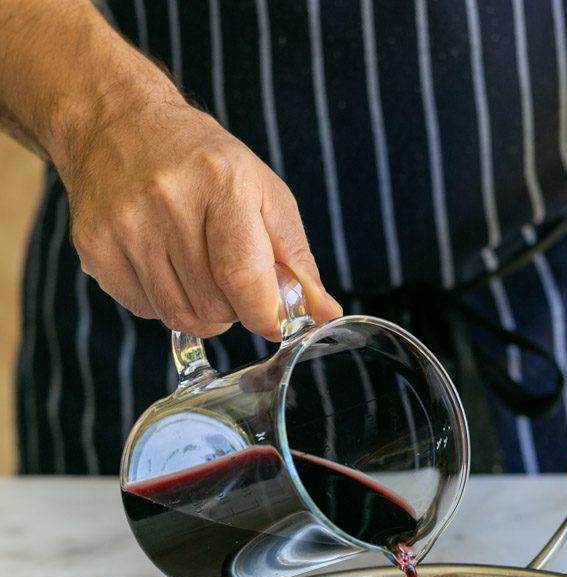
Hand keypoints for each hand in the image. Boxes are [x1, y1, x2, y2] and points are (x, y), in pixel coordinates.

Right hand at [61, 94, 340, 337]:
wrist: (116, 122)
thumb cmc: (203, 162)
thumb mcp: (264, 195)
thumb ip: (297, 260)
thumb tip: (326, 314)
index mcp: (220, 182)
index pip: (245, 277)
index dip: (266, 314)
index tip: (274, 318)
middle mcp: (166, 201)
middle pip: (214, 305)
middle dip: (234, 307)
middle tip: (231, 278)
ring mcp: (125, 225)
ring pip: (180, 316)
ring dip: (202, 310)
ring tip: (200, 271)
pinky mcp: (95, 247)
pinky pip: (144, 310)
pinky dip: (164, 302)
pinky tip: (164, 266)